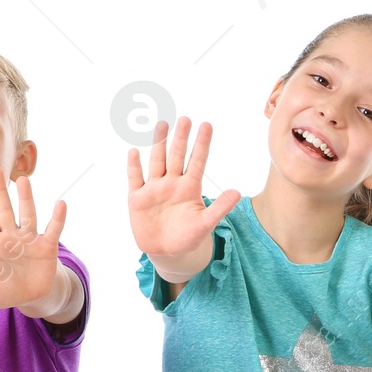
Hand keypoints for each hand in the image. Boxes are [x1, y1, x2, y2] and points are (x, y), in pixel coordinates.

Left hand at [0, 167, 67, 310]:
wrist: (30, 299)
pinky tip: (60, 204)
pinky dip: (57, 218)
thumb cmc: (2, 291)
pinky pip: (53, 230)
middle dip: (0, 191)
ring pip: (27, 214)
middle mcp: (11, 237)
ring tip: (23, 180)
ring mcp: (29, 240)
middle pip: (4, 210)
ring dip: (26, 198)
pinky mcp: (47, 247)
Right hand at [126, 117, 239, 266]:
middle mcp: (172, 183)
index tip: (207, 125)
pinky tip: (134, 152)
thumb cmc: (188, 237)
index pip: (197, 161)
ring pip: (157, 162)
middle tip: (186, 119)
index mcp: (190, 187)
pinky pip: (135, 179)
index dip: (202, 144)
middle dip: (181, 138)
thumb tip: (238, 192)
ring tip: (163, 125)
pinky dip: (134, 166)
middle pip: (177, 156)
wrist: (166, 252)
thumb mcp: (205, 224)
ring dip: (159, 144)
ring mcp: (154, 189)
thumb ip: (220, 208)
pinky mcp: (138, 198)